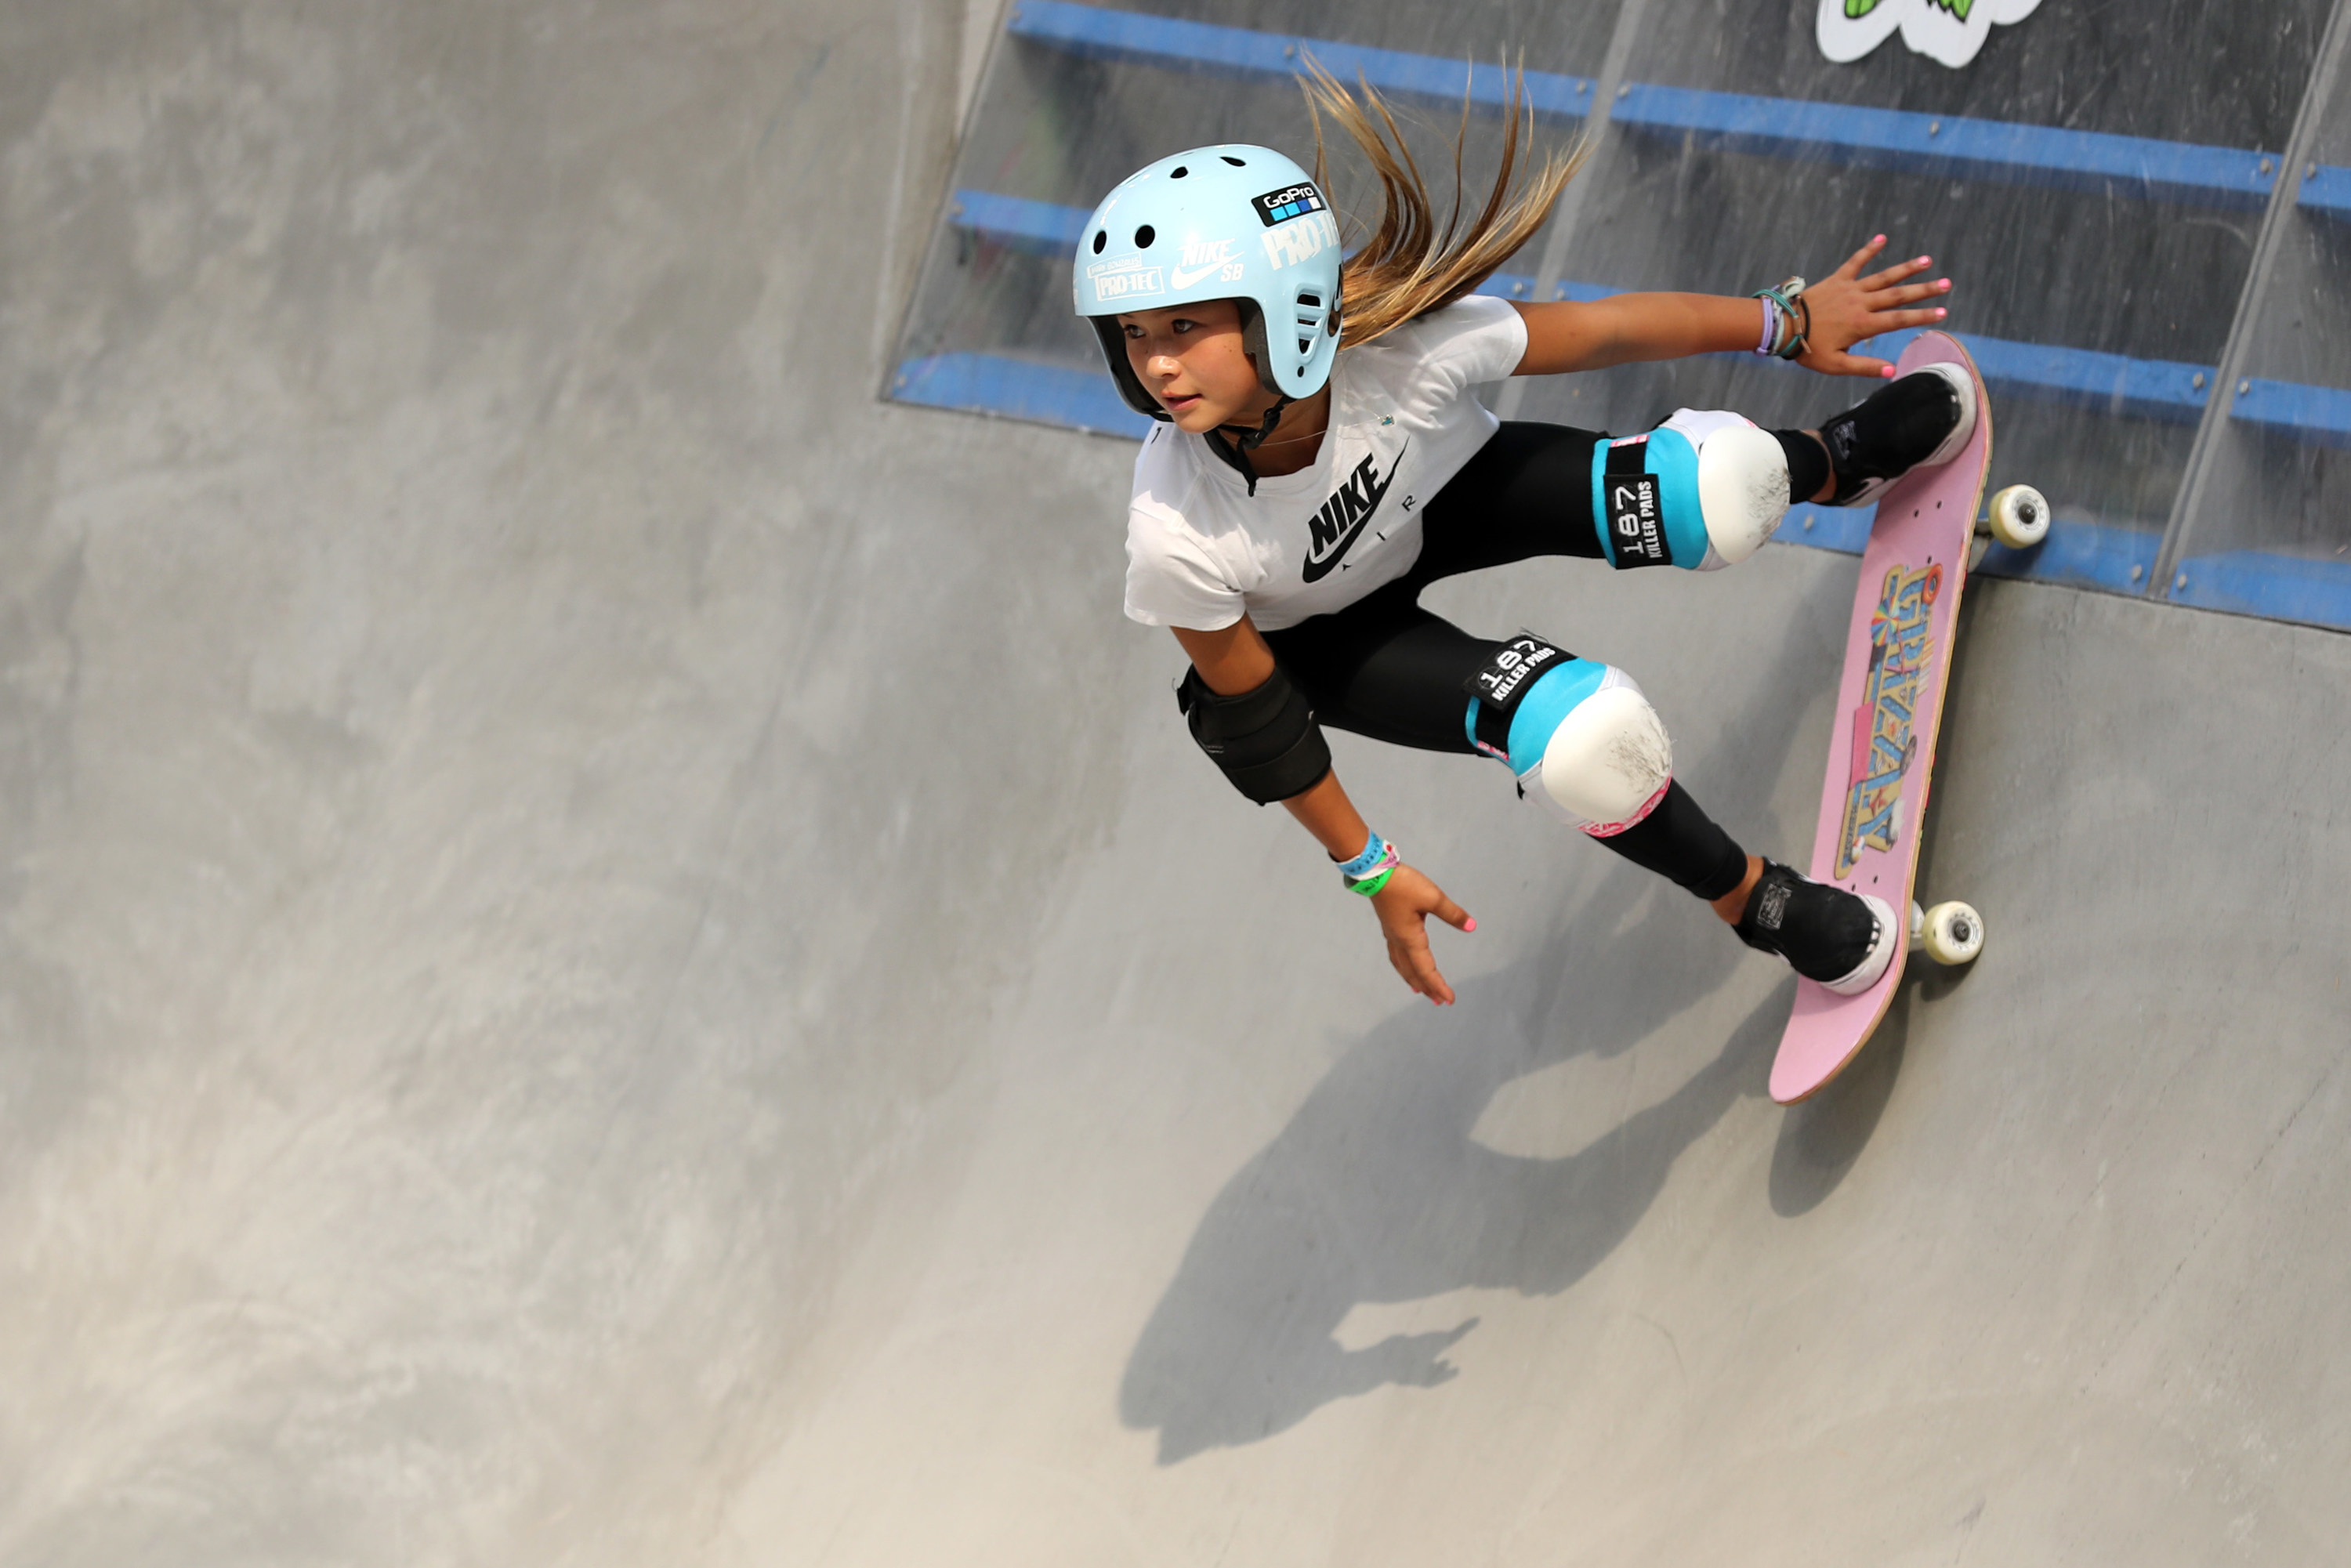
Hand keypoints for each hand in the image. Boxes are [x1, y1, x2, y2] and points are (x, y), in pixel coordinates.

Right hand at [1368, 864, 1474, 1004]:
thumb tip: (1471, 926)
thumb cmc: (1403, 884)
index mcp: (1410, 939)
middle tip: (1439, 1001)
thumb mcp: (1433, 897)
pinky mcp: (1389, 927)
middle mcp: (1399, 941)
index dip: (1438, 985)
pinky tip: (1405, 963)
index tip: (1450, 999)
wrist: (1374, 872)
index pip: (1427, 969)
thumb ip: (1452, 914)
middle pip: (1413, 972)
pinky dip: (1403, 966)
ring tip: (1419, 990)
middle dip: (1427, 988)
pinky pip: (1396, 955)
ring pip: (1402, 965)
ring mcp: (1392, 935)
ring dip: (1412, 979)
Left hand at [1791, 236, 1952, 378]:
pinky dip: (1869, 249)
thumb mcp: (1836, 365)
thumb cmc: (1809, 349)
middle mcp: (1861, 303)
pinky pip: (1856, 261)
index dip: (1922, 316)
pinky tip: (1883, 237)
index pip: (1899, 319)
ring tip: (1927, 261)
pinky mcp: (1838, 279)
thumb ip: (1865, 367)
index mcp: (1863, 325)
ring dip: (1906, 268)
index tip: (1942, 313)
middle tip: (1946, 284)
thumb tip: (1892, 371)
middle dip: (1924, 290)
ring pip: (1884, 277)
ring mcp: (1850, 288)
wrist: (1783, 327)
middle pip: (1898, 295)